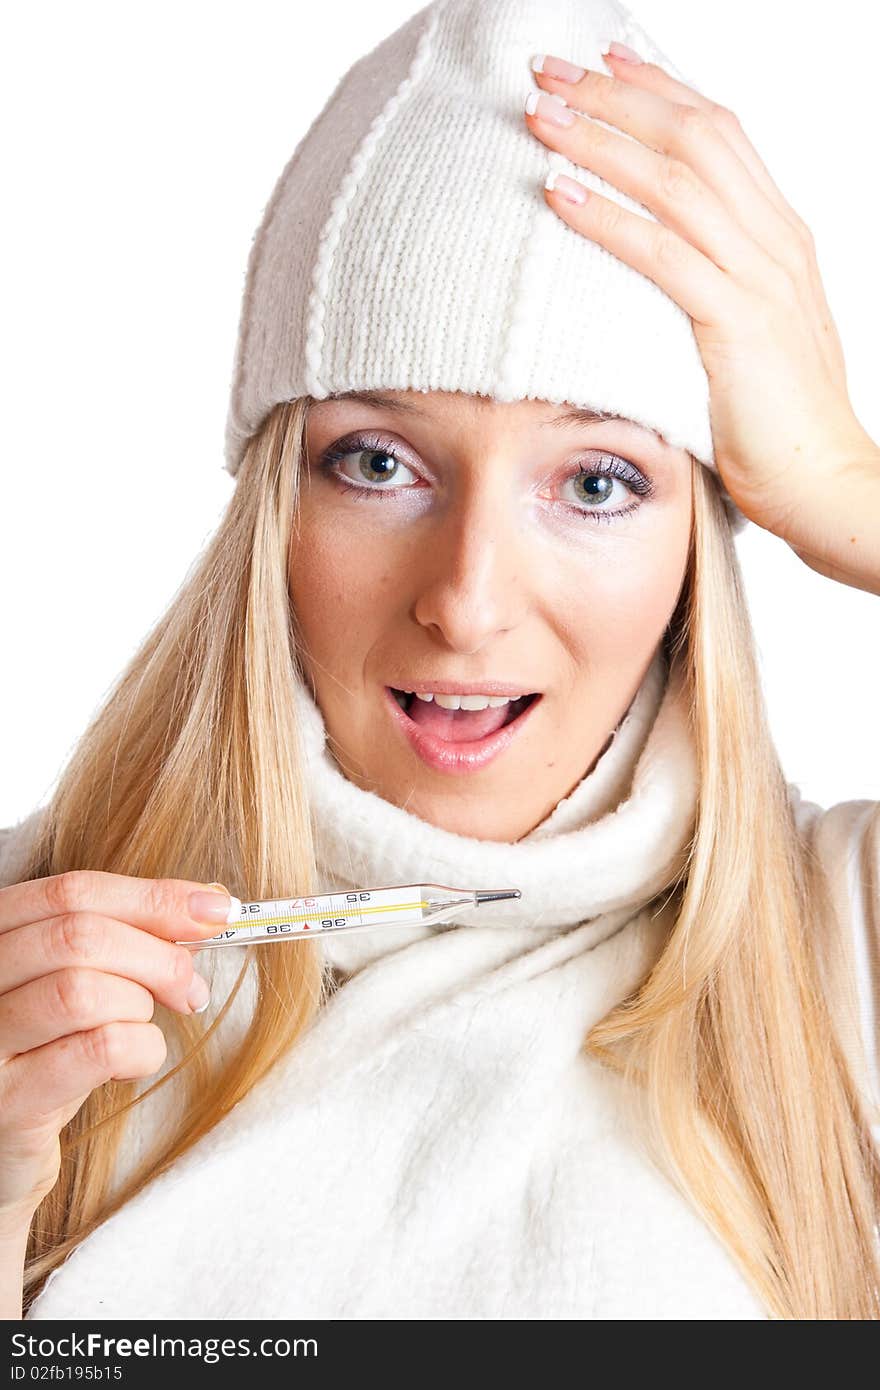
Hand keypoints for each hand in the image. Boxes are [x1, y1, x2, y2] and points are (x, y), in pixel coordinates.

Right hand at [0, 871, 228, 1220]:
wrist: (7, 1149)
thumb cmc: (49, 1055)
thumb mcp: (82, 984)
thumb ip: (131, 938)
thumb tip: (208, 904)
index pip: (71, 892)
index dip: (152, 897)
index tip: (214, 910)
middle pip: (79, 936)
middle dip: (158, 956)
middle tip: (190, 988)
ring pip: (83, 991)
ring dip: (140, 1006)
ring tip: (144, 1027)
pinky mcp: (9, 1102)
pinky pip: (97, 1051)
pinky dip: (141, 1049)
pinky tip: (136, 1061)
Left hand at [525, 46, 879, 594]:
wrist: (824, 480)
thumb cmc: (779, 419)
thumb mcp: (750, 331)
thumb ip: (715, 284)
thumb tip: (657, 263)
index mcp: (780, 236)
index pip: (720, 132)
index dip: (659, 89)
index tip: (602, 61)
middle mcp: (775, 241)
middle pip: (694, 136)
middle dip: (615, 96)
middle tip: (547, 69)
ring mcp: (762, 279)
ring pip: (677, 181)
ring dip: (600, 142)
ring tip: (538, 117)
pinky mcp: (739, 325)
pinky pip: (664, 256)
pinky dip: (608, 220)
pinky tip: (559, 197)